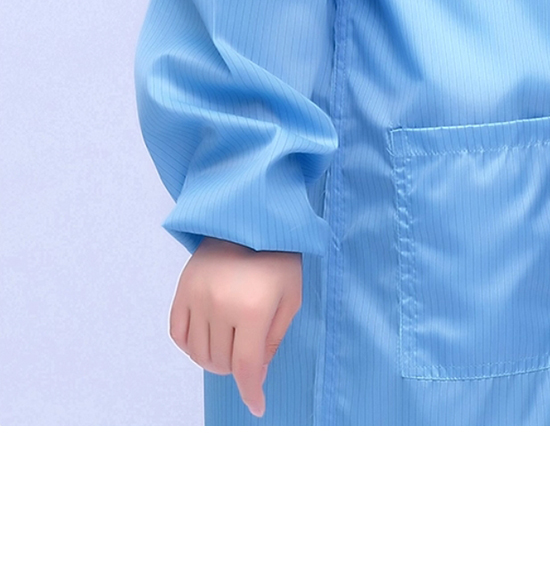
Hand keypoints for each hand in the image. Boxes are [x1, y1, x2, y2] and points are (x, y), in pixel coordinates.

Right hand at [169, 238, 302, 417]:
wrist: (248, 222)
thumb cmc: (278, 261)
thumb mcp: (290, 299)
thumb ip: (273, 340)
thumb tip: (254, 376)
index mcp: (253, 309)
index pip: (245, 365)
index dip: (250, 391)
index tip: (256, 406)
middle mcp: (220, 305)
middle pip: (221, 363)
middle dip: (238, 369)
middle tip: (249, 355)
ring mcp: (197, 297)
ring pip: (200, 354)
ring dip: (216, 360)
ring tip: (231, 345)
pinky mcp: (181, 290)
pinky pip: (178, 334)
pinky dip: (192, 346)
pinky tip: (208, 340)